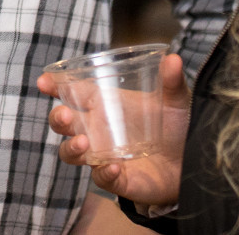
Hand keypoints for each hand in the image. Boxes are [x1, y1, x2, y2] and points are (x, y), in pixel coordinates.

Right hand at [38, 52, 189, 209]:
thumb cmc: (177, 125)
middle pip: (63, 124)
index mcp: (105, 104)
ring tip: (83, 143)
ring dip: (72, 149)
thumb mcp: (176, 99)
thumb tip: (174, 59)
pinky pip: (101, 179)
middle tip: (65, 115)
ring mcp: (105, 155)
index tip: (44, 81)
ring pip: (72, 154)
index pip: (73, 92)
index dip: (55, 85)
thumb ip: (172, 81)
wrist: (194, 161)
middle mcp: (98, 130)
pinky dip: (104, 173)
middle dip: (58, 118)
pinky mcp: (118, 179)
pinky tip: (114, 167)